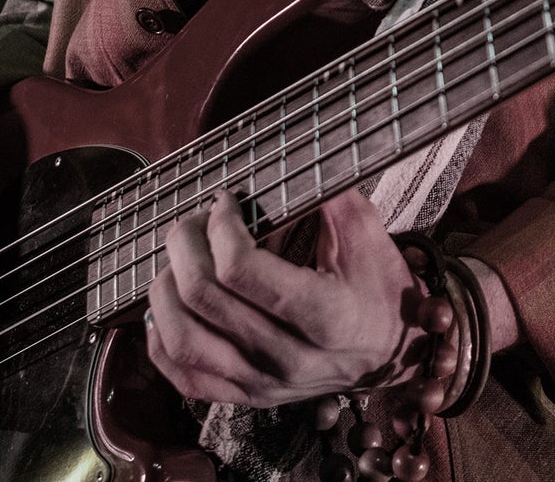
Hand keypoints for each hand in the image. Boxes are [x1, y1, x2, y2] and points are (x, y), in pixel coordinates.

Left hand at [144, 188, 422, 406]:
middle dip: (185, 245)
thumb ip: (329, 192)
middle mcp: (291, 358)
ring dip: (166, 289)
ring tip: (177, 259)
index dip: (221, 227)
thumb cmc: (379, 285)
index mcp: (326, 315)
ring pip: (184, 341)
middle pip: (204, 299)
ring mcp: (265, 383)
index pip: (242, 271)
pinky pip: (184, 377)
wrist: (393, 351)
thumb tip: (289, 156)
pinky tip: (168, 305)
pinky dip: (161, 339)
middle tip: (195, 220)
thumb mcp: (367, 232)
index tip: (226, 202)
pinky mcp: (248, 397)